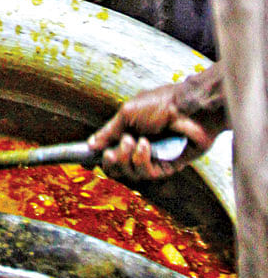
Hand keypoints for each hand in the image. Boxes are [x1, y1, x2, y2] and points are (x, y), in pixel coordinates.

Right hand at [87, 76, 226, 180]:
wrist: (189, 109)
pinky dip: (143, 160)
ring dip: (127, 158)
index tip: (88, 160)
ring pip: (131, 172)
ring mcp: (153, 157)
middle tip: (112, 151)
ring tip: (133, 141)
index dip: (99, 156)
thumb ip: (109, 131)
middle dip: (111, 160)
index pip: (109, 149)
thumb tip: (91, 144)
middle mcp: (139, 146)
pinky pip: (148, 174)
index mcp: (129, 131)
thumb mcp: (127, 113)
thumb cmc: (160, 104)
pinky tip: (147, 146)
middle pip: (117, 166)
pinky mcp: (167, 166)